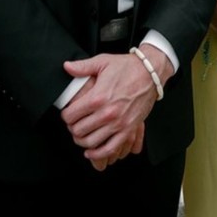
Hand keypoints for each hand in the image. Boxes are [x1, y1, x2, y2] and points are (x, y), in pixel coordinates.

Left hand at [61, 49, 169, 165]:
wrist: (150, 73)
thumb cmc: (127, 67)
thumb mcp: (103, 62)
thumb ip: (82, 67)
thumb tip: (66, 67)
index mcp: (97, 97)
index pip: (70, 115)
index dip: (66, 115)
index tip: (68, 113)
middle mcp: (106, 113)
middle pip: (78, 131)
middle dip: (72, 128)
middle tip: (74, 123)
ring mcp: (118, 123)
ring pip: (91, 142)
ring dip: (82, 141)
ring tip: (82, 135)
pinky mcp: (128, 130)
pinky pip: (110, 149)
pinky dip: (98, 154)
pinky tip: (91, 152)